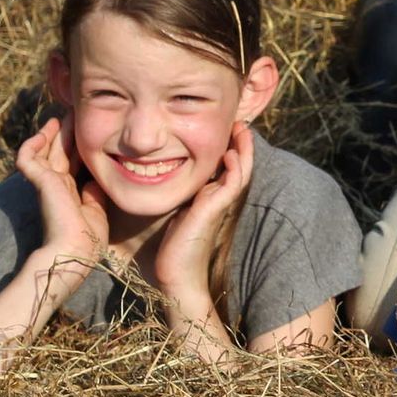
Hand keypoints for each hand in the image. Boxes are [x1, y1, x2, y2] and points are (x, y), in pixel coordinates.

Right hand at [14, 117, 110, 262]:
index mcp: (70, 192)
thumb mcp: (96, 209)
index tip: (86, 131)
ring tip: (60, 116)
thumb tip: (97, 176)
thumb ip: (94, 191)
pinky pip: (27, 157)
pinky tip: (44, 131)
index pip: (70, 162)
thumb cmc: (88, 237)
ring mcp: (46, 182)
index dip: (76, 146)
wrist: (75, 251)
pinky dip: (32, 143)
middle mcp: (56, 185)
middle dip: (65, 133)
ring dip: (50, 132)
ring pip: (42, 150)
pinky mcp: (39, 181)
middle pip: (57, 152)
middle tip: (74, 114)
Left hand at [152, 122, 253, 297]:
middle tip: (239, 121)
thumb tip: (152, 174)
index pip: (223, 165)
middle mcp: (216, 197)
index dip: (227, 146)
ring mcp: (218, 203)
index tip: (225, 127)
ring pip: (240, 170)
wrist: (174, 274)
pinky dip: (235, 167)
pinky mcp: (214, 210)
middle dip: (240, 142)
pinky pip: (232, 184)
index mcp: (207, 195)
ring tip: (242, 129)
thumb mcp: (169, 211)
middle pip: (237, 163)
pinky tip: (231, 153)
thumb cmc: (168, 247)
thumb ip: (170, 194)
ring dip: (243, 149)